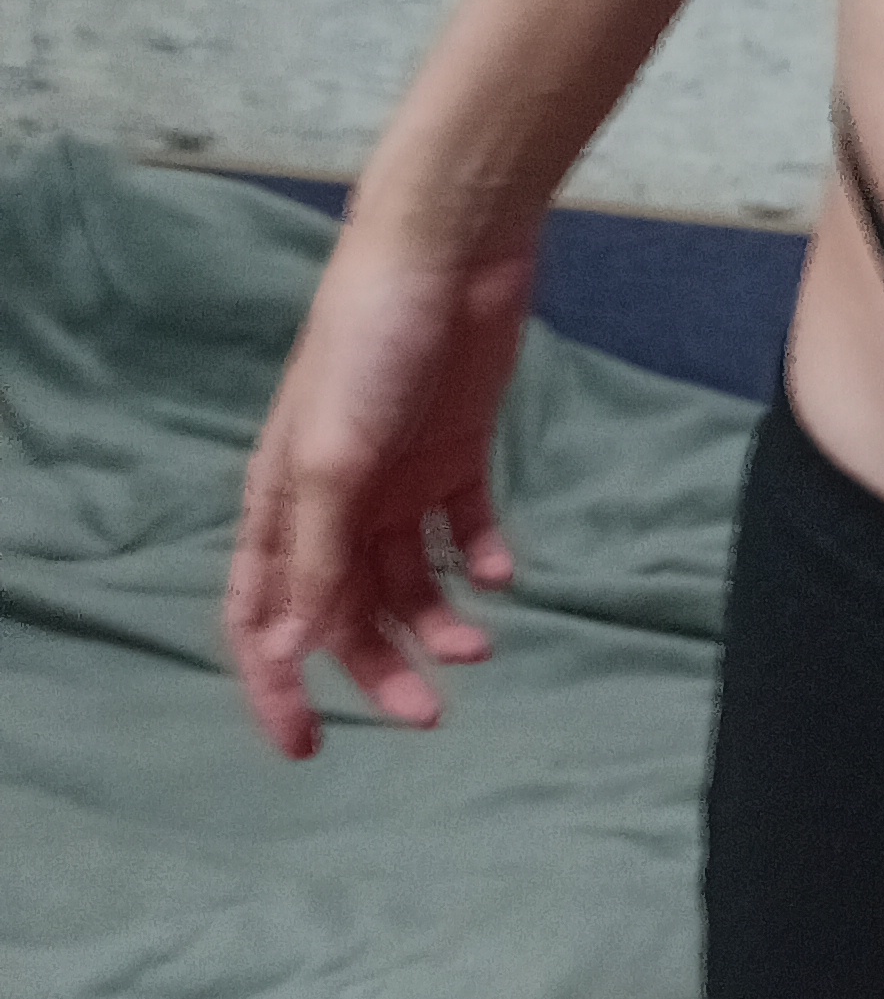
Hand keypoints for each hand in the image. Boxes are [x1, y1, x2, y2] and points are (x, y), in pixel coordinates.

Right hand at [225, 213, 540, 759]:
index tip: (307, 748)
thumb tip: (292, 652)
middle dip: (379, 668)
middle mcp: (336, 497)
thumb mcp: (333, 457)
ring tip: (481, 643)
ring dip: (439, 621)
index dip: (277, 683)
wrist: (449, 251)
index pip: (265, 615)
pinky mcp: (458, 450)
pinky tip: (503, 574)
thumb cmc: (369, 343)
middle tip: (427, 715)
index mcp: (282, 500)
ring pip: (411, 579)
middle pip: (347, 610)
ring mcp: (399, 475)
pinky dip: (483, 558)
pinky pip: (467, 527)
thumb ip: (317, 557)